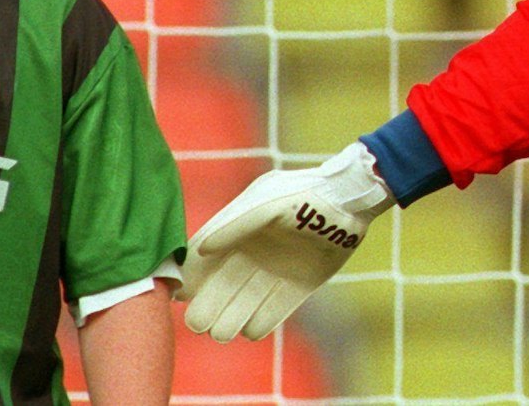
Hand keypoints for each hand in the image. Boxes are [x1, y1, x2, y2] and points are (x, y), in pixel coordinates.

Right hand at [177, 143, 392, 341]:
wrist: (349, 200)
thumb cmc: (303, 195)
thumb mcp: (266, 203)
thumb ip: (234, 225)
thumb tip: (200, 250)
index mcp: (237, 231)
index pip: (204, 259)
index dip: (190, 277)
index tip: (179, 296)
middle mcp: (252, 254)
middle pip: (221, 287)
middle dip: (207, 307)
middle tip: (199, 324)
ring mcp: (275, 270)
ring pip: (244, 303)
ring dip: (230, 320)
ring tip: (222, 332)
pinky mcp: (300, 284)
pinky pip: (274, 311)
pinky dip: (262, 322)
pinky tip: (251, 329)